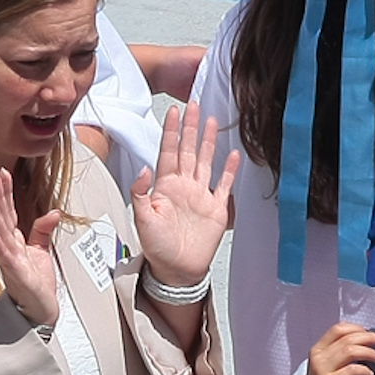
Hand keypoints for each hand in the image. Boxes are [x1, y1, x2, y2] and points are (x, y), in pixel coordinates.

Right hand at [0, 168, 61, 327]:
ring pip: (1, 232)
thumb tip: (53, 212)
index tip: (2, 172)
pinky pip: (6, 259)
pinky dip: (0, 248)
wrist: (40, 308)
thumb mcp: (41, 250)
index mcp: (15, 240)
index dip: (5, 192)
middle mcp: (10, 247)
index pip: (9, 211)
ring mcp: (11, 260)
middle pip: (2, 216)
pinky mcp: (17, 275)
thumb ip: (43, 230)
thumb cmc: (37, 281)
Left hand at [132, 97, 238, 287]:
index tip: (173, 110)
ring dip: (210, 142)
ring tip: (213, 121)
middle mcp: (184, 186)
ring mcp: (201, 196)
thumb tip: (144, 168)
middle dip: (191, 127)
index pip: (168, 151)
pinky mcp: (217, 209)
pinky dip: (229, 170)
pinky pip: (224, 185)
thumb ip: (141, 192)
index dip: (171, 131)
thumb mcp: (142, 218)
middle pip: (189, 150)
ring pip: (207, 162)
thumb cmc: (157, 247)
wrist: (177, 270)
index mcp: (165, 186)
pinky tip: (233, 155)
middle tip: (194, 104)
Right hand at [292, 322, 374, 374]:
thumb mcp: (328, 367)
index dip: (358, 328)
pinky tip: (370, 374)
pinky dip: (364, 369)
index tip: (372, 334)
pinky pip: (351, 370)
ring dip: (368, 351)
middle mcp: (317, 357)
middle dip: (368, 337)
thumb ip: (340, 353)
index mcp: (317, 349)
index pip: (338, 328)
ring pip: (349, 351)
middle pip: (347, 338)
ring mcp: (321, 371)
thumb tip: (366, 339)